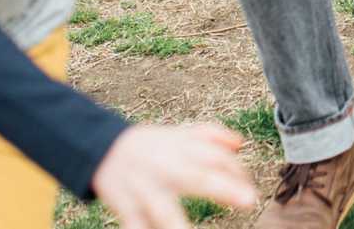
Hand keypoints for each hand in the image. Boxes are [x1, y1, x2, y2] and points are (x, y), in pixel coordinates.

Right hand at [91, 124, 255, 228]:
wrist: (102, 148)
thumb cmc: (152, 145)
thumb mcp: (180, 134)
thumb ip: (210, 135)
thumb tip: (239, 144)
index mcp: (182, 149)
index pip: (216, 157)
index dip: (237, 171)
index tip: (251, 191)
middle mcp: (165, 168)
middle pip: (197, 177)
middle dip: (223, 188)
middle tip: (250, 200)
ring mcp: (145, 189)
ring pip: (163, 209)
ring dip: (178, 225)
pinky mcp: (126, 208)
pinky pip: (135, 226)